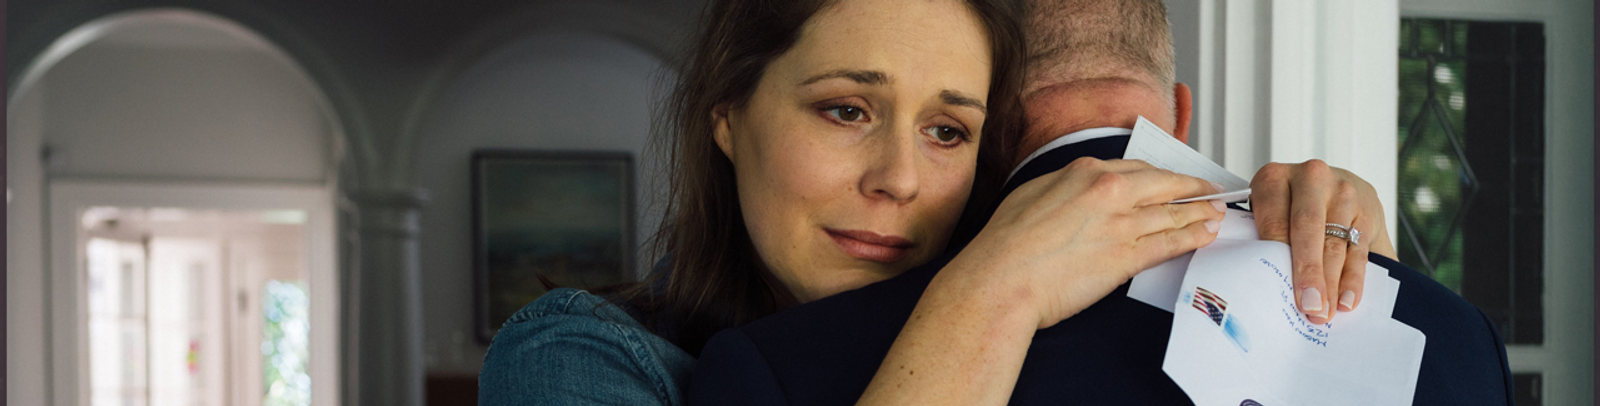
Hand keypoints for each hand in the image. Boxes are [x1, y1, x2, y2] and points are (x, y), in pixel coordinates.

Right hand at [957, 158, 1226, 328]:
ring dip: (1200, 212)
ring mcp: (1120, 223)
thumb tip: (1077, 192)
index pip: (1137, 168)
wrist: (1000, 279)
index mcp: (1085, 172)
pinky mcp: (1126, 256)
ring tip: (1217, 213)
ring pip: (1173, 212)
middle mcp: (1108, 191)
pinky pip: (1169, 243)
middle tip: (1212, 191)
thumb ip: (1064, 188)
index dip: (1161, 175)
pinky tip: (1205, 235)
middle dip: (1193, 187)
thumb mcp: (1031, 194)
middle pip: (1164, 184)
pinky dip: (1192, 237)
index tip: (1172, 179)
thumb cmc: (1004, 244)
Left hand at [1250, 160, 1395, 324]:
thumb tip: (1250, 282)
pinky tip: (1346, 300)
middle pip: (1308, 230)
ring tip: (1325, 312)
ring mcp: (1343, 193)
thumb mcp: (1270, 210)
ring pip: (1335, 243)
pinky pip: (1358, 250)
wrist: (1335, 186)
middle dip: (1310, 272)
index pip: (1275, 221)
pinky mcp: (1367, 210)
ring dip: (1331, 282)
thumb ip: (1263, 235)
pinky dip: (1353, 278)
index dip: (1276, 257)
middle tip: (1309, 307)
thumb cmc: (1290, 206)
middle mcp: (1311, 179)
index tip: (1279, 289)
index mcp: (1274, 178)